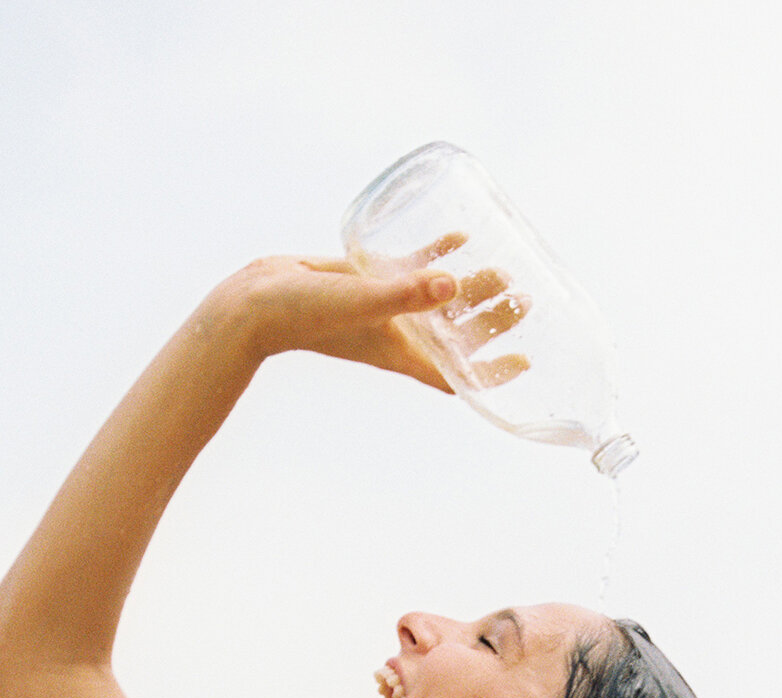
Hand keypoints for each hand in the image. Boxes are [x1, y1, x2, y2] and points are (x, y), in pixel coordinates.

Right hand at [221, 248, 529, 393]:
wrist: (254, 301)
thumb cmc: (303, 313)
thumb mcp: (360, 302)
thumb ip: (404, 294)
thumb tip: (452, 284)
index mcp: (402, 353)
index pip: (457, 376)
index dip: (493, 374)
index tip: (527, 363)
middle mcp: (399, 336)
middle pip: (458, 336)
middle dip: (494, 324)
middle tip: (526, 302)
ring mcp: (385, 310)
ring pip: (441, 302)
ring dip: (472, 291)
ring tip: (505, 273)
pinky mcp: (369, 281)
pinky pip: (412, 269)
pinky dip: (437, 256)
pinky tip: (460, 237)